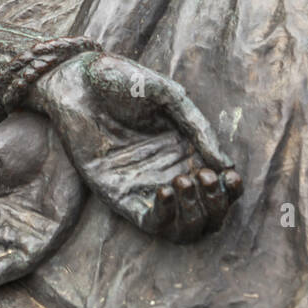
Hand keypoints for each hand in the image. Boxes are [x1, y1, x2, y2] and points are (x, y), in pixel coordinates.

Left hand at [28, 50, 241, 242]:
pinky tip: (165, 189)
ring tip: (185, 180)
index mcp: (186, 150)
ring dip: (193, 214)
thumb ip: (197, 129)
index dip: (231, 190)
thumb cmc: (121, 80)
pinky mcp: (120, 195)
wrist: (77, 80)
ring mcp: (146, 187)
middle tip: (205, 177)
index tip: (230, 176)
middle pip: (207, 215)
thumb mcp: (168, 97)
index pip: (219, 187)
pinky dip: (165, 216)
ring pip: (183, 227)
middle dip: (216, 205)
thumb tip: (225, 166)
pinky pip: (151, 223)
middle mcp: (169, 174)